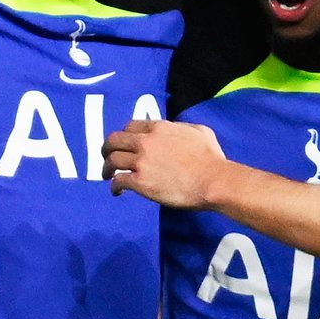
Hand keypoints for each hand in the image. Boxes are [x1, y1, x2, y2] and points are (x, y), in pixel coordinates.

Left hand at [103, 118, 228, 205]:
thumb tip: (178, 129)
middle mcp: (146, 142)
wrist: (212, 181)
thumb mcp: (200, 131)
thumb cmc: (211, 158)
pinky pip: (119, 181)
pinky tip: (117, 192)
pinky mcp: (141, 182)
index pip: (130, 126)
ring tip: (107, 175)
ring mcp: (141, 162)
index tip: (123, 144)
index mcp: (159, 128)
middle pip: (114, 140)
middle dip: (107, 148)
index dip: (124, 135)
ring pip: (112, 160)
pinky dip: (114, 186)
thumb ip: (183, 127)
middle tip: (107, 157)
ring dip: (106, 168)